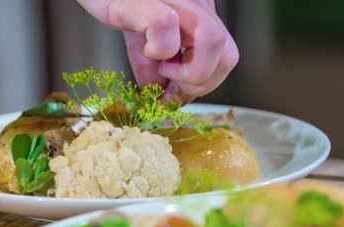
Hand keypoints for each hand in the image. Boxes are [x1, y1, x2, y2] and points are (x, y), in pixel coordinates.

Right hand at [75, 0, 238, 103]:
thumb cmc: (113, 2)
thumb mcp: (140, 41)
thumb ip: (154, 71)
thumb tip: (164, 100)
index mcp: (199, 13)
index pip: (225, 58)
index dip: (204, 85)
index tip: (173, 95)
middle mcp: (195, 3)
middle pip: (229, 56)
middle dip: (200, 85)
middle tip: (170, 87)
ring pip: (213, 40)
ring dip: (187, 72)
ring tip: (161, 66)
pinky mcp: (145, 0)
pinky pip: (166, 26)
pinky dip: (158, 49)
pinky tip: (145, 49)